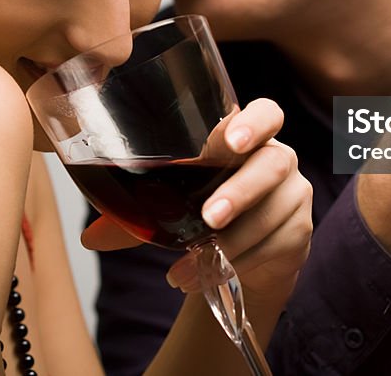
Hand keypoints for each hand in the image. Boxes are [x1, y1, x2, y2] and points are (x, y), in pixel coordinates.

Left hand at [83, 98, 312, 305]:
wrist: (247, 253)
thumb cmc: (207, 209)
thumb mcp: (174, 202)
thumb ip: (138, 213)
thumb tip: (90, 238)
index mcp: (246, 139)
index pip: (266, 114)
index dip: (254, 124)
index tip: (231, 142)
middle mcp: (278, 159)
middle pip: (274, 164)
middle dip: (241, 191)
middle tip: (209, 217)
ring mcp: (293, 195)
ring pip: (273, 213)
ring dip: (232, 243)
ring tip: (191, 264)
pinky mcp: (299, 231)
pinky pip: (275, 246)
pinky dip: (238, 263)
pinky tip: (210, 275)